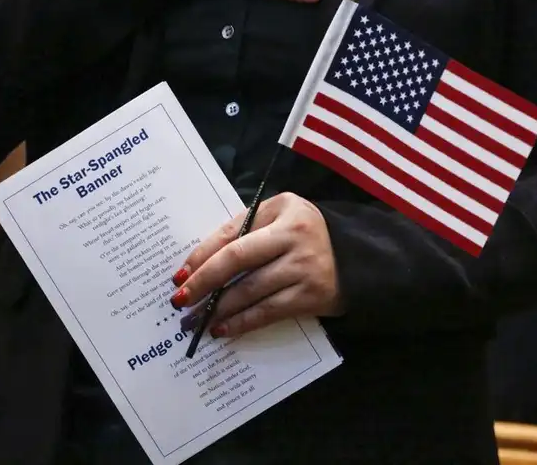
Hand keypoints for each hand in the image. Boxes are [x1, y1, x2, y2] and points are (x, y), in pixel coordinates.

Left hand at [171, 193, 341, 337]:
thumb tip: (201, 262)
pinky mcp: (311, 296)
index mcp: (283, 208)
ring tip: (196, 320)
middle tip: (180, 300)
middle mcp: (293, 236)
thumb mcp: (280, 217)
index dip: (202, 255)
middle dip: (203, 282)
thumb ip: (247, 229)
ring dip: (218, 307)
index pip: (232, 233)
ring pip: (249, 290)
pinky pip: (267, 312)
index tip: (179, 275)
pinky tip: (222, 329)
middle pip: (237, 260)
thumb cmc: (307, 236)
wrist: (357, 259)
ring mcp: (304, 267)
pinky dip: (241, 322)